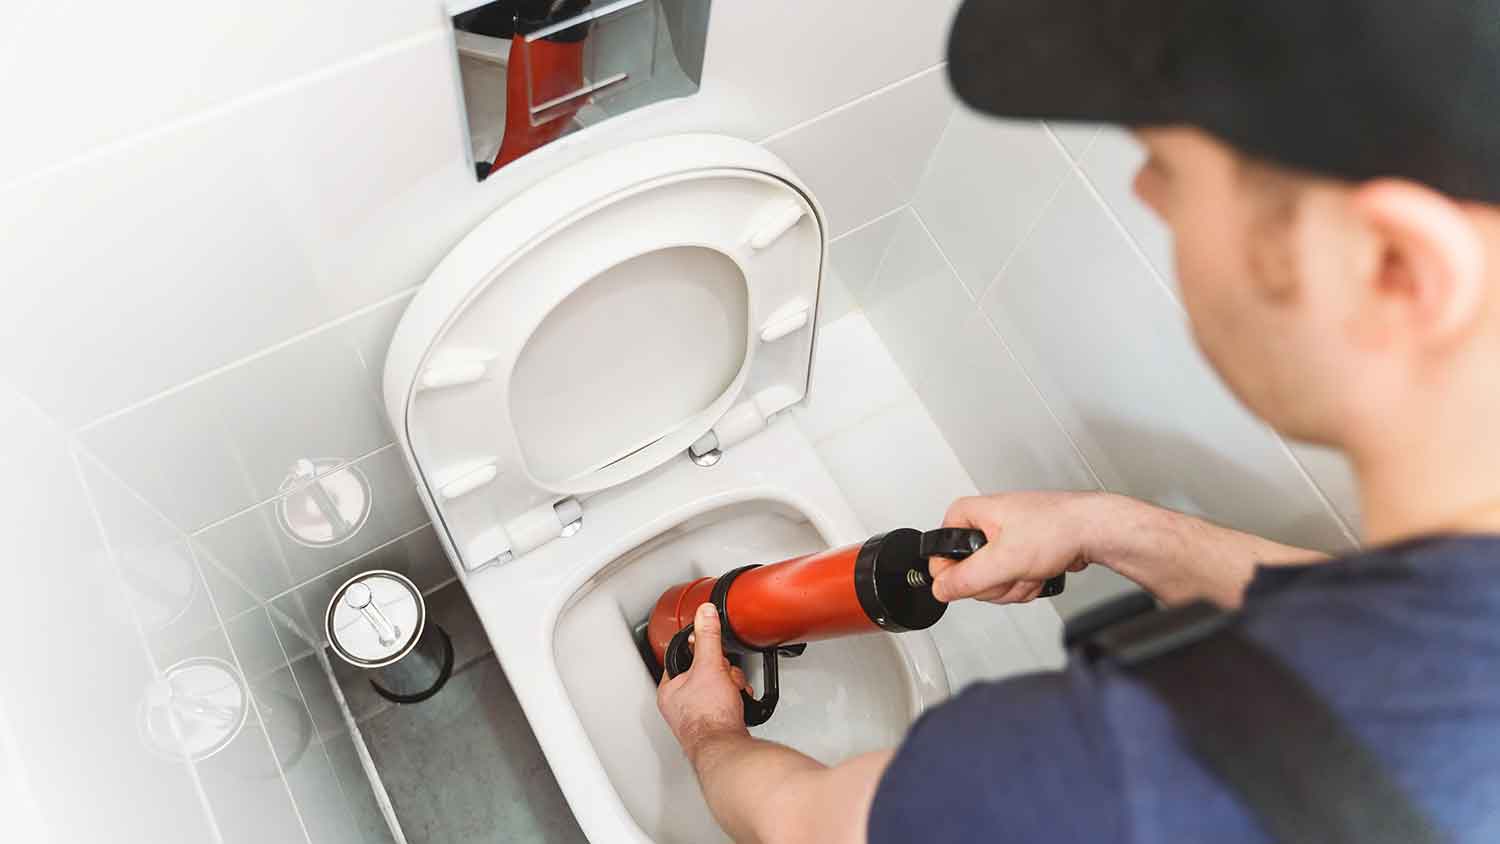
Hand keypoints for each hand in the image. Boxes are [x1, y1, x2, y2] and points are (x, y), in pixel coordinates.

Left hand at [657, 604, 751, 758]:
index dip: (701, 652)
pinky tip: (736, 704)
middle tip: (725, 678)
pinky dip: (734, 700)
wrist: (726, 747)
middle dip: (722, 672)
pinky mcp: (714, 725)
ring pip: (717, 687)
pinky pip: (725, 703)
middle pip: (704, 672)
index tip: (711, 653)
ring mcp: (696, 716)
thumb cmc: (709, 716)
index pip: (683, 658)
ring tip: (732, 693)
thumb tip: (704, 613)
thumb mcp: (709, 666)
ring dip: (731, 686)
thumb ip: (707, 637)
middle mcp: (679, 705)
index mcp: (669, 689)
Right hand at [929, 492, 1115, 603]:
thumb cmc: (1056, 528)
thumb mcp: (1003, 559)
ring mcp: (1001, 540)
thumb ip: (966, 578)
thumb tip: (940, 589)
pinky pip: (1009, 582)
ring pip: (989, 582)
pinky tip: (1038, 572)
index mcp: (968, 514)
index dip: (955, 575)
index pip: (939, 555)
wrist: (1092, 531)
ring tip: (1030, 568)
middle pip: (966, 574)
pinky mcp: (1018, 554)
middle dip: (994, 582)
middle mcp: (983, 524)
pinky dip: (1025, 584)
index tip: (976, 578)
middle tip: (1012, 571)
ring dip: (1013, 585)